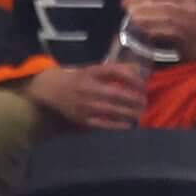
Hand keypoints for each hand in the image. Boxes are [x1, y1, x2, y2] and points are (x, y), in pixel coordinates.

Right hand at [27, 60, 149, 129]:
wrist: (51, 89)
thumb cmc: (79, 79)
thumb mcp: (94, 70)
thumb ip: (115, 70)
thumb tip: (139, 70)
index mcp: (91, 72)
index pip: (114, 71)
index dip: (132, 78)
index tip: (143, 85)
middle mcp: (88, 87)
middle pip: (116, 93)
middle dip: (134, 99)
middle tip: (144, 102)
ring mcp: (85, 104)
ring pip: (112, 110)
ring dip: (130, 113)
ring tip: (139, 113)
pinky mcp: (82, 118)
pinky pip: (103, 124)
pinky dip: (118, 125)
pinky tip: (128, 125)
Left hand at [121, 0, 195, 63]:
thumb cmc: (193, 25)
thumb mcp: (182, 8)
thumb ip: (164, 4)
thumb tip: (137, 3)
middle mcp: (189, 9)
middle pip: (162, 3)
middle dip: (142, 5)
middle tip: (128, 8)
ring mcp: (189, 23)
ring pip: (165, 16)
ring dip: (146, 17)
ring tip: (132, 18)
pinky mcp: (186, 38)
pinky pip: (167, 32)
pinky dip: (154, 31)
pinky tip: (144, 31)